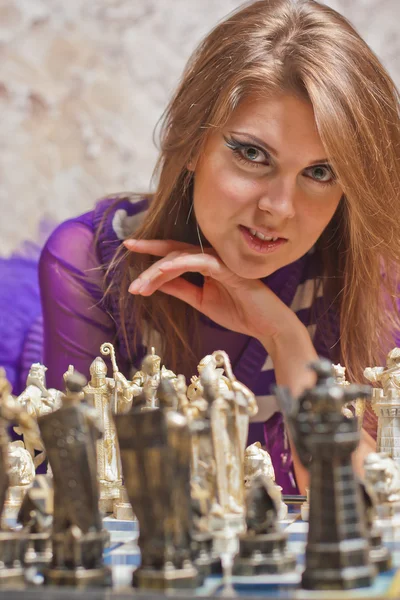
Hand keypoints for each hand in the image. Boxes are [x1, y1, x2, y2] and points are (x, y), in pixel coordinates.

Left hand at [124, 239, 300, 351]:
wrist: (267, 326)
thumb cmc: (239, 313)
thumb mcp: (201, 301)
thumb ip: (180, 289)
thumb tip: (155, 282)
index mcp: (206, 263)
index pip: (175, 253)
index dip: (152, 250)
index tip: (130, 248)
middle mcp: (211, 257)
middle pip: (174, 250)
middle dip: (149, 255)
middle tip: (129, 260)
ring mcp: (220, 260)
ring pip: (181, 256)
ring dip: (158, 270)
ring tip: (140, 284)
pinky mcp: (227, 268)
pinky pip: (198, 262)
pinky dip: (178, 265)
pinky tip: (162, 272)